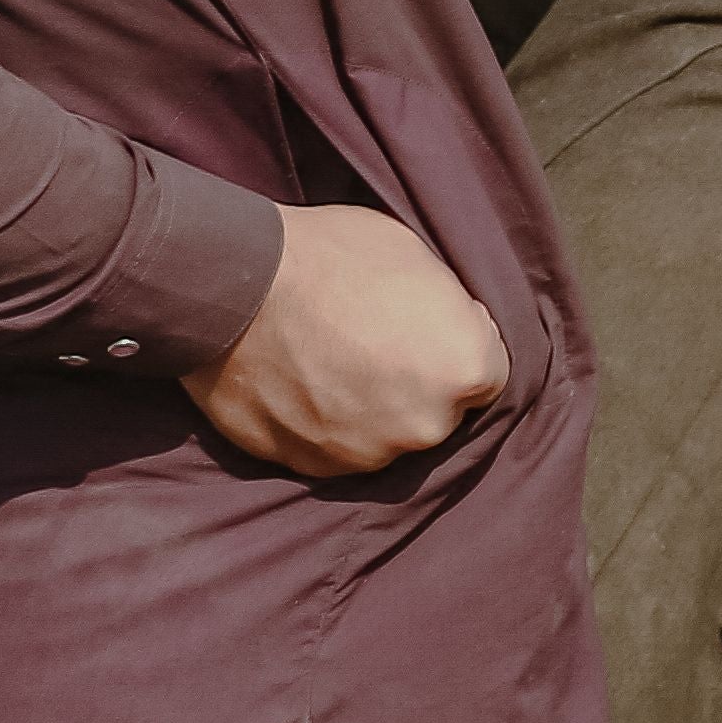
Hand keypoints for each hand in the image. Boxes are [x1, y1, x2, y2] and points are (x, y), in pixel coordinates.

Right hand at [182, 203, 507, 478]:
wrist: (234, 285)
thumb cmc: (331, 255)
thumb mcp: (418, 259)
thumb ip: (446, 312)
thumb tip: (450, 331)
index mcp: (465, 368)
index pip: (487, 375)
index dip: (454, 345)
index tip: (424, 325)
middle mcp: (426, 425)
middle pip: (437, 412)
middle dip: (415, 384)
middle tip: (372, 343)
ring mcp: (366, 453)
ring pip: (384, 435)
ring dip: (369, 410)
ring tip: (330, 361)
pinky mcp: (313, 467)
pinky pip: (334, 449)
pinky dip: (323, 425)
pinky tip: (301, 382)